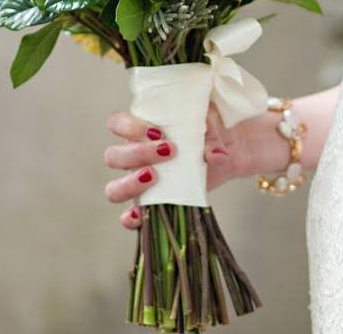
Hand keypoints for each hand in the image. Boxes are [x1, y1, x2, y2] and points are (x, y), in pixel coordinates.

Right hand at [103, 103, 251, 229]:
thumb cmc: (212, 131)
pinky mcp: (152, 204)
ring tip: (155, 176)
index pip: (116, 123)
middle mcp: (135, 156)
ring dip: (130, 183)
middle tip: (168, 151)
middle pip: (112, 156)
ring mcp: (140, 182)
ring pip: (113, 188)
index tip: (157, 132)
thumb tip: (213, 155)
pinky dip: (131, 218)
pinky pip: (130, 217)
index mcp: (142, 130)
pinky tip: (141, 214)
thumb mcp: (214, 125)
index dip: (127, 127)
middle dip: (136, 154)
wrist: (230, 150)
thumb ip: (212, 134)